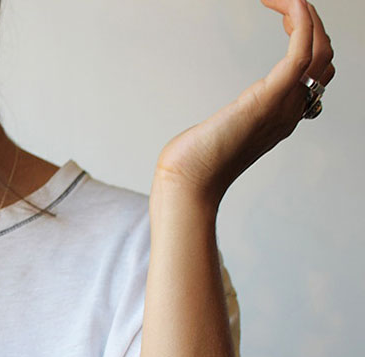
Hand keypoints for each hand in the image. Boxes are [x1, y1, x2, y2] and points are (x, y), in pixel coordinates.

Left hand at [152, 0, 334, 210]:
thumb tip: (216, 125)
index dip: (306, 40)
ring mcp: (284, 104)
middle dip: (310, 23)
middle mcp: (291, 110)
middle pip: (325, 57)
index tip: (285, 16)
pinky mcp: (269, 97)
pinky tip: (289, 2)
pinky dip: (300, 21)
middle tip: (284, 2)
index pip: (314, 73)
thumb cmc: (194, 164)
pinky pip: (301, 51)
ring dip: (306, 16)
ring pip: (320, 49)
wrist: (187, 182)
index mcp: (282, 117)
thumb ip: (229, 124)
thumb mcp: (220, 135)